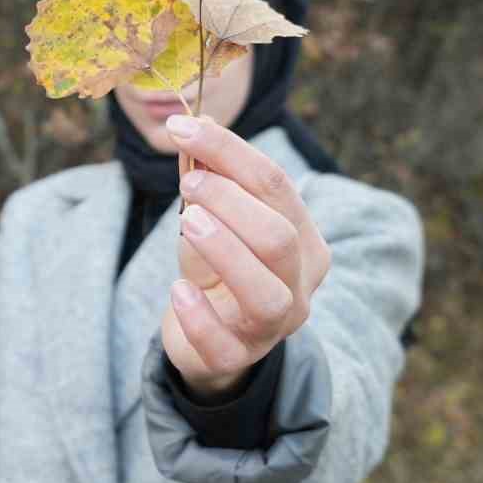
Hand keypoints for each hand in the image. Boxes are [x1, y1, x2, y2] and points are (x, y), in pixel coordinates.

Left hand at [160, 114, 331, 400]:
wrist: (205, 335)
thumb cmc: (215, 265)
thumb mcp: (211, 216)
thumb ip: (208, 176)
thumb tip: (198, 124)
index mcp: (304, 239)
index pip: (276, 185)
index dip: (228, 151)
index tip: (182, 127)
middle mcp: (299, 284)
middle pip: (279, 237)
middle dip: (231, 202)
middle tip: (189, 184)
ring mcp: (272, 327)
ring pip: (266, 293)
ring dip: (225, 250)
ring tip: (187, 221)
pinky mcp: (237, 358)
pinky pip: (223, 342)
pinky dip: (198, 314)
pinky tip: (178, 291)